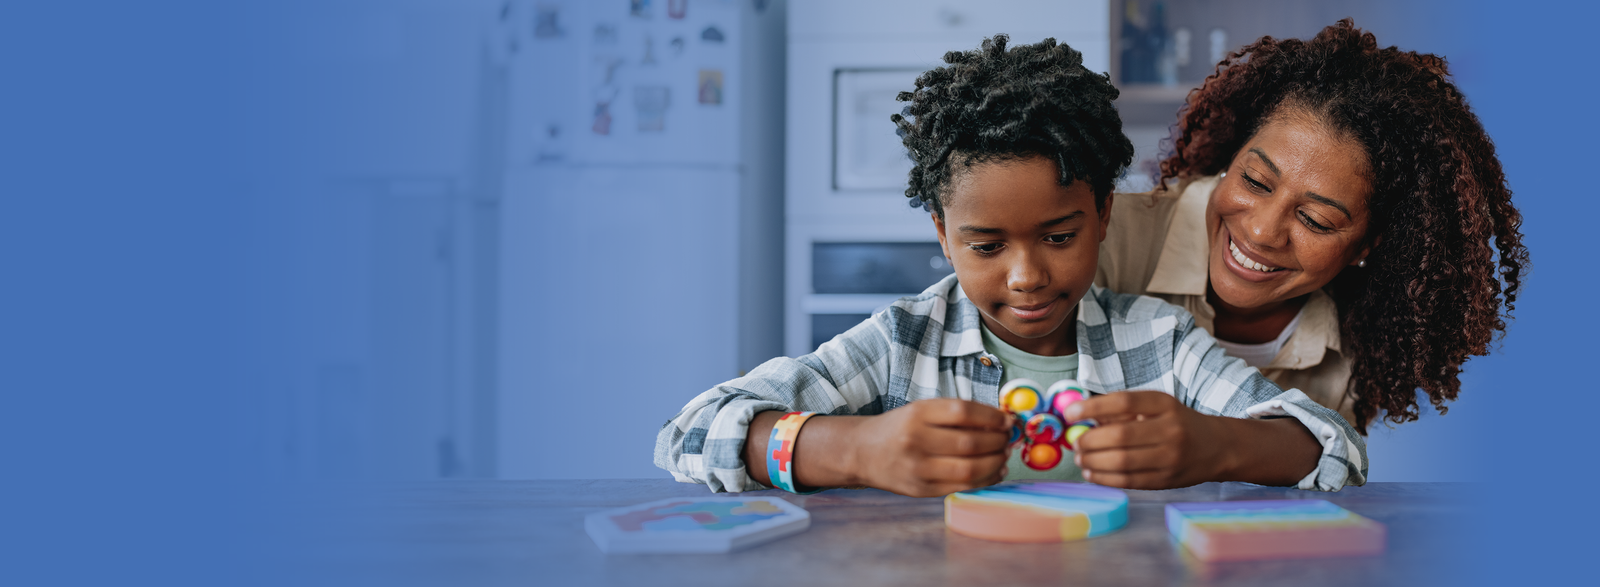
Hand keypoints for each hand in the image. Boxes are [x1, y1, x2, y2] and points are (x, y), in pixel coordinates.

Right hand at [846, 399, 1013, 497]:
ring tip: (1003, 455)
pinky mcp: (922, 490)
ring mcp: (918, 468)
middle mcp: (916, 441)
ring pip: (970, 469)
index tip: (1007, 419)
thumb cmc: (898, 429)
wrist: (862, 452)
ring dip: (995, 462)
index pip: (963, 412)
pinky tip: (994, 471)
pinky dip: (986, 480)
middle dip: (998, 441)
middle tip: (1008, 439)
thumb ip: (954, 414)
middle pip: (970, 442)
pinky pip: (963, 487)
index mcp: (916, 414)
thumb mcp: (920, 411)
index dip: (992, 416)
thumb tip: (1000, 421)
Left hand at [1063, 391, 1226, 489]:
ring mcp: (1170, 458)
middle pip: (1120, 436)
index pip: (1123, 402)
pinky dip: (1104, 478)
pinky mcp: (1166, 481)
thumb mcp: (1156, 407)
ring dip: (1093, 462)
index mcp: (1165, 405)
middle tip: (1077, 443)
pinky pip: (1128, 481)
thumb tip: (1081, 417)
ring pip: (1121, 462)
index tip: (1070, 414)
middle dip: (1090, 441)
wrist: (1217, 447)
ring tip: (1081, 459)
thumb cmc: (1177, 423)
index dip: (1092, 407)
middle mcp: (1170, 430)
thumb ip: (1122, 411)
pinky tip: (1092, 473)